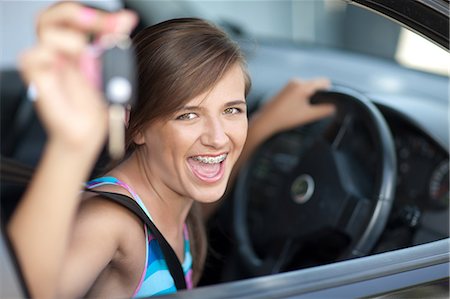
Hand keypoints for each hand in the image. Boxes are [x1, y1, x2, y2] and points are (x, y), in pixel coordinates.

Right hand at [19, 2, 136, 150]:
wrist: (88, 132)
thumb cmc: (96, 104)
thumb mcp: (110, 68)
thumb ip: (114, 41)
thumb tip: (126, 18)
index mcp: (73, 45)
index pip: (74, 16)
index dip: (94, 14)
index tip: (120, 21)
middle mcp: (57, 51)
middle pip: (53, 16)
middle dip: (76, 13)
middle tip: (97, 21)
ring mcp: (46, 63)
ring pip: (45, 32)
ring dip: (71, 39)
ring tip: (88, 55)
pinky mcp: (37, 79)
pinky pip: (32, 57)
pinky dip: (52, 57)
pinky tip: (72, 68)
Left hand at [256, 78, 333, 135]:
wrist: (266, 120)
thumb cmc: (286, 118)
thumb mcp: (309, 115)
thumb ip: (324, 110)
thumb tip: (334, 107)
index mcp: (303, 85)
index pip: (324, 82)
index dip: (331, 90)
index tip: (333, 100)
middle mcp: (296, 81)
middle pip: (316, 85)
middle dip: (319, 95)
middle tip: (318, 108)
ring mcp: (289, 85)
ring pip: (307, 88)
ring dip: (311, 96)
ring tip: (307, 109)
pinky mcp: (285, 89)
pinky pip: (300, 90)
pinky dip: (303, 97)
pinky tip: (299, 108)